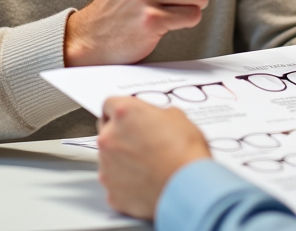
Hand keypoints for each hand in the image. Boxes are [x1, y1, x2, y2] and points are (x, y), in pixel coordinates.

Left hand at [97, 96, 210, 219]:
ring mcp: (107, 166)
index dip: (121, 112)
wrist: (189, 186)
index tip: (127, 118)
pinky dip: (126, 182)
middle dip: (121, 136)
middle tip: (142, 143)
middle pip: (106, 132)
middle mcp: (109, 138)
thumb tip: (154, 121)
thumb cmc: (185, 152)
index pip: (109, 104)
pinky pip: (115, 182)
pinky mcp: (111, 190)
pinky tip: (146, 181)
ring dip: (123, 160)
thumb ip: (155, 116)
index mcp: (124, 114)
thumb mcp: (177, 117)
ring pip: (109, 159)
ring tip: (149, 166)